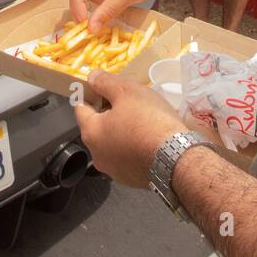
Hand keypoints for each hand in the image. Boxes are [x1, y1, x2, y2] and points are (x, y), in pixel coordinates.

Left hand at [74, 70, 189, 187]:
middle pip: (97, 127)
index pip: (81, 108)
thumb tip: (92, 77)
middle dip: (109, 113)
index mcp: (91, 132)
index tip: (101, 87)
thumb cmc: (149, 120)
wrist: (176, 158)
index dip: (90, 94)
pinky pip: (128, 157)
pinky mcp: (131, 179)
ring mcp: (114, 170)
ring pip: (113, 143)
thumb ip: (106, 82)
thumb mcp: (127, 91)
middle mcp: (97, 155)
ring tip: (142, 120)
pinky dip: (133, 147)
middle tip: (128, 101)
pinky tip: (149, 139)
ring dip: (122, 131)